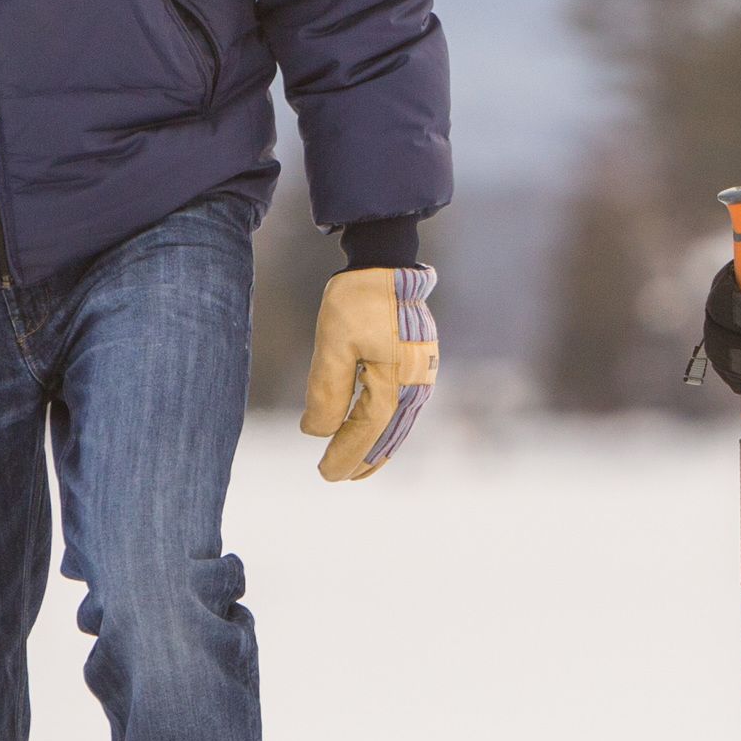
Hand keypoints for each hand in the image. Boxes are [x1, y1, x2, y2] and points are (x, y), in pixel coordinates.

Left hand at [303, 265, 438, 481]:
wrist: (388, 263)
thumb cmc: (358, 301)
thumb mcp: (333, 345)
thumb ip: (327, 392)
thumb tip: (318, 433)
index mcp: (394, 381)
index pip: (367, 430)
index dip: (345, 454)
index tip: (324, 473)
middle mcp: (415, 383)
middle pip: (388, 433)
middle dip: (363, 458)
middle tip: (338, 477)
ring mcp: (422, 374)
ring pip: (400, 423)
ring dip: (381, 447)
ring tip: (362, 468)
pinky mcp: (421, 364)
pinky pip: (406, 407)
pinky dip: (391, 427)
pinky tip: (380, 431)